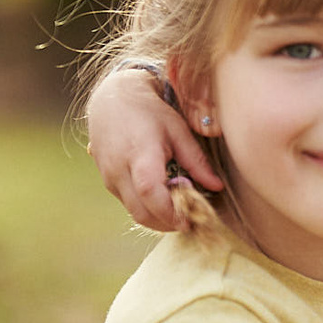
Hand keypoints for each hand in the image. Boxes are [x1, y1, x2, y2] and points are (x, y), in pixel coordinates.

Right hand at [85, 64, 222, 231]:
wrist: (112, 99)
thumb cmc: (150, 112)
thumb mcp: (178, 131)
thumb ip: (197, 161)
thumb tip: (217, 187)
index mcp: (139, 154)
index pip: (151, 193)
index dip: (170, 213)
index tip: (190, 221)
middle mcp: (118, 169)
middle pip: (141, 212)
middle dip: (167, 223)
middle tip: (189, 222)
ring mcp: (108, 176)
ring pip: (133, 212)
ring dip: (157, 219)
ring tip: (178, 212)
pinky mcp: (106, 180)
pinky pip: (127, 203)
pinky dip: (146, 208)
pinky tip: (162, 199)